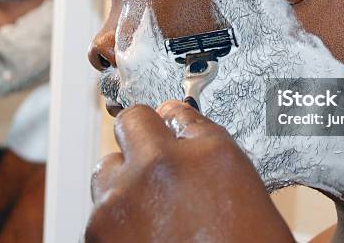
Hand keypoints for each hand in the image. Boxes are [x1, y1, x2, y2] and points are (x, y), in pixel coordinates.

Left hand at [85, 101, 293, 242]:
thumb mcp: (244, 196)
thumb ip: (210, 158)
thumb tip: (183, 132)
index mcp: (212, 152)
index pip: (179, 113)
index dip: (173, 123)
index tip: (167, 127)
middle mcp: (165, 162)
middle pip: (133, 121)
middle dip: (140, 136)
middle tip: (150, 159)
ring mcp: (128, 192)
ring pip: (107, 165)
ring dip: (122, 180)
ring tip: (144, 209)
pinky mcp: (100, 226)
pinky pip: (99, 207)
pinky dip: (114, 218)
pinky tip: (139, 236)